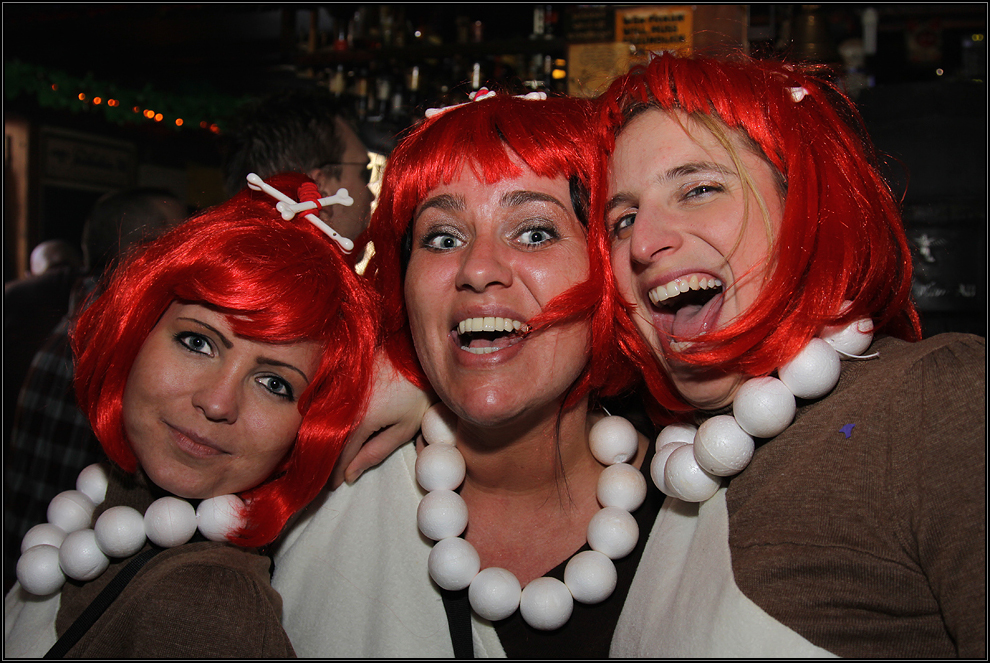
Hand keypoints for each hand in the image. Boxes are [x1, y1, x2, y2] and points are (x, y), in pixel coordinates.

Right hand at [329, 351, 434, 487]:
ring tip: (325, 455)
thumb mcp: (404, 428)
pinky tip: (326, 429)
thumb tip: (350, 475)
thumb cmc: (418, 392)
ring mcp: (337, 386)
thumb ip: (376, 452)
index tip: (333, 486)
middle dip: (326, 459)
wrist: (416, 354)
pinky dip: (322, 420)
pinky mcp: (337, 375)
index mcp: (359, 419)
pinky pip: (323, 404)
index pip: (340, 454)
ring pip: (320, 421)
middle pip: (326, 439)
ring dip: (321, 439)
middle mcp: (342, 403)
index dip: (335, 472)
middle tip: (326, 475)